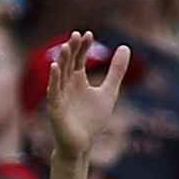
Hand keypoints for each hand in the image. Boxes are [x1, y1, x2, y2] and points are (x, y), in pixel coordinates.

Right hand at [46, 31, 130, 159]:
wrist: (83, 145)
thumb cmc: (92, 120)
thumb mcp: (109, 92)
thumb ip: (116, 71)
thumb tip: (125, 47)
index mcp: (77, 80)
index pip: (78, 58)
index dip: (83, 47)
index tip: (88, 34)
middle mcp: (67, 84)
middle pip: (68, 63)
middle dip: (72, 50)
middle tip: (76, 35)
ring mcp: (59, 95)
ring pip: (60, 75)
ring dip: (62, 61)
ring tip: (65, 47)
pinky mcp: (55, 108)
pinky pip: (53, 92)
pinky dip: (54, 80)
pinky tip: (55, 67)